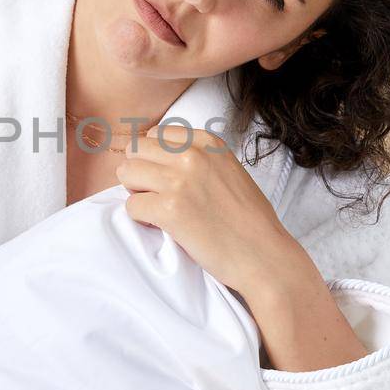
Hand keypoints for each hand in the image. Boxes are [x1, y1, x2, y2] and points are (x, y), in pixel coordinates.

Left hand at [116, 123, 318, 297]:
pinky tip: (164, 226)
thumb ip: (196, 157)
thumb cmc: (247, 219)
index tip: (167, 178)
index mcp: (206, 142)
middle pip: (135, 150)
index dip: (153, 159)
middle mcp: (191, 155)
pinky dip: (142, 219)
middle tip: (158, 195)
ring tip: (159, 209)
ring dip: (137, 193)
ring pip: (126, 173)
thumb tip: (157, 155)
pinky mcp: (169, 209)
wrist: (263, 254)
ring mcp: (179, 180)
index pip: (154, 135)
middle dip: (140, 173)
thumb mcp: (227, 169)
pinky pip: (131, 206)